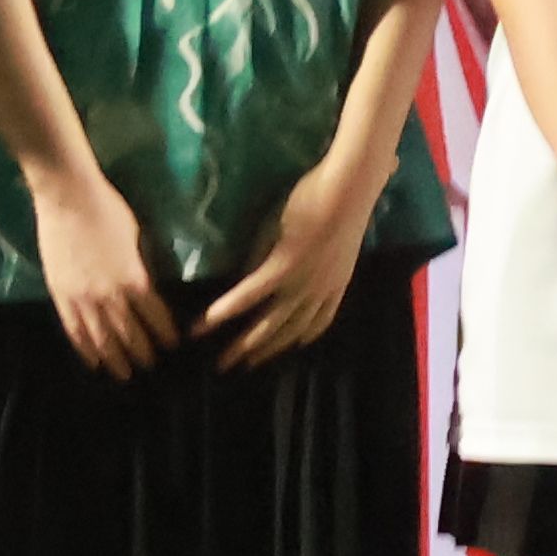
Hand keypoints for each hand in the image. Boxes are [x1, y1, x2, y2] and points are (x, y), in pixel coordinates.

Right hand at [27, 158, 174, 379]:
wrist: (67, 197)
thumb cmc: (108, 210)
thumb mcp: (136, 238)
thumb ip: (140, 267)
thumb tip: (145, 287)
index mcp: (134, 279)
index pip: (155, 316)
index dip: (164, 334)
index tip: (171, 346)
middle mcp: (110, 295)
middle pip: (130, 334)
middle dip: (142, 354)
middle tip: (149, 367)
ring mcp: (82, 298)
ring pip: (102, 339)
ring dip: (115, 359)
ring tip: (123, 374)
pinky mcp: (60, 295)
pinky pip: (74, 330)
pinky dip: (85, 349)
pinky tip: (93, 362)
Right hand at [200, 156, 382, 367]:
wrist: (348, 186)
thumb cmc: (336, 201)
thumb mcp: (321, 237)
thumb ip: (300, 255)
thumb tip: (271, 265)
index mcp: (334, 286)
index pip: (313, 324)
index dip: (293, 341)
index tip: (274, 353)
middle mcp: (319, 292)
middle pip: (287, 332)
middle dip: (260, 354)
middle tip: (235, 368)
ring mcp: (302, 281)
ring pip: (270, 323)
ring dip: (243, 344)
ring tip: (220, 359)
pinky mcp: (284, 266)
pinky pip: (252, 293)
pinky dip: (230, 309)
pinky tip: (208, 320)